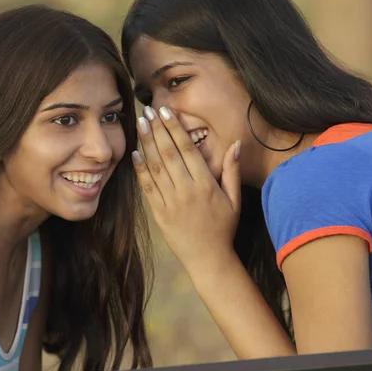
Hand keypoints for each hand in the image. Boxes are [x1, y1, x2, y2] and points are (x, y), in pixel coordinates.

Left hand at [132, 106, 241, 273]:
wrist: (208, 259)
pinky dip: (141, 170)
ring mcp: (171, 202)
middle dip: (157, 129)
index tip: (166, 111)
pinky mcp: (159, 213)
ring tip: (140, 124)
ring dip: (146, 143)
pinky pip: (148, 188)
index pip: (187, 149)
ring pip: (156, 167)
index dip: (175, 128)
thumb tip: (236, 143)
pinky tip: (135, 154)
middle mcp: (186, 190)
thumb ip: (233, 171)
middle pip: (168, 153)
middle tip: (147, 111)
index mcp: (206, 184)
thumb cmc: (224, 228)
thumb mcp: (235, 200)